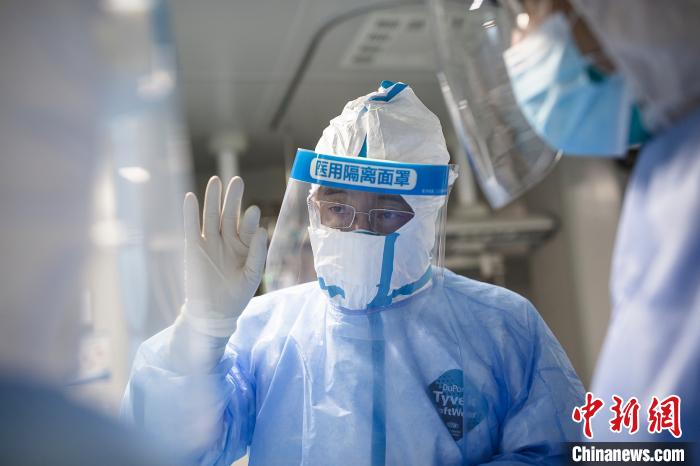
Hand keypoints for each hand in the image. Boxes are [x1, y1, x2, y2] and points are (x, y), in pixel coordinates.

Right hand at [181, 176, 266, 336]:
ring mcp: (210, 242)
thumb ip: (257, 253)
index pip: (247, 227)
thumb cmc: (237, 295)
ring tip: (215, 180)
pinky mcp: (193, 248)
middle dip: (233, 198)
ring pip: (211, 216)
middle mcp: (228, 240)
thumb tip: (261, 230)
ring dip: (212, 199)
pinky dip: (190, 213)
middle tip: (237, 181)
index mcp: (245, 246)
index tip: (252, 210)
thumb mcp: (252, 276)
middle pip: (229, 214)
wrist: (213, 313)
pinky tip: (191, 197)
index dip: (249, 219)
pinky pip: (192, 227)